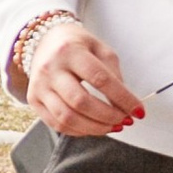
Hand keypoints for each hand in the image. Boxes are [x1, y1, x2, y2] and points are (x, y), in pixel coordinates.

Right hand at [27, 20, 145, 137]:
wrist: (44, 41)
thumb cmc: (76, 45)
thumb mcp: (100, 49)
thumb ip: (114, 73)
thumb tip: (125, 104)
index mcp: (70, 51)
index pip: (100, 79)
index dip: (122, 98)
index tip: (138, 111)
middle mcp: (51, 69)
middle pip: (81, 102)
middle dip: (109, 116)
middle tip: (125, 120)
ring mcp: (39, 86)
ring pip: (67, 117)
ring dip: (95, 128)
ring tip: (112, 126)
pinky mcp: (34, 99)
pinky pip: (57, 124)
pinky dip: (79, 131)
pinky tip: (93, 127)